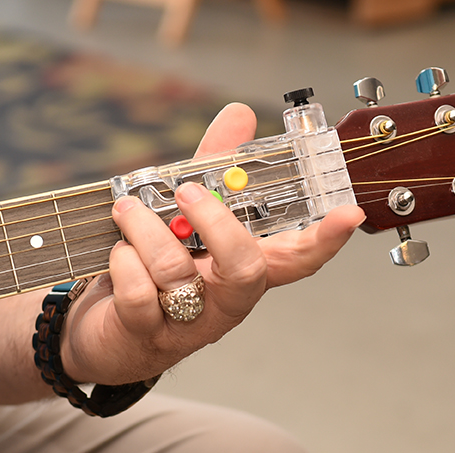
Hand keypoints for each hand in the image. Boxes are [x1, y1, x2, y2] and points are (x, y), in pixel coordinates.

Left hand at [61, 103, 364, 384]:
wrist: (107, 325)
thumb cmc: (156, 264)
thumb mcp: (187, 213)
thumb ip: (214, 166)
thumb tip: (240, 114)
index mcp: (246, 267)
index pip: (298, 257)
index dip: (326, 238)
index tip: (347, 214)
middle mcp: (228, 300)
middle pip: (248, 270)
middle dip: (215, 221)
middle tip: (186, 191)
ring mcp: (192, 323)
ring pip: (178, 272)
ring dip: (145, 229)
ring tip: (127, 211)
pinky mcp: (149, 336)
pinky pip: (140, 294)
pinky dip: (123, 262)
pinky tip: (119, 255)